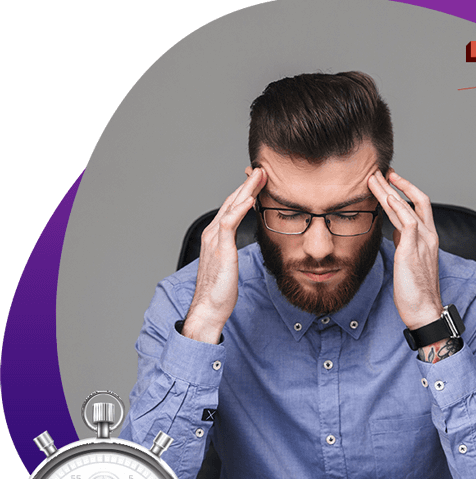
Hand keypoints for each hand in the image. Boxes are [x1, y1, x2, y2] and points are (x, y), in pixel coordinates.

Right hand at [182, 167, 267, 343]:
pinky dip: (239, 209)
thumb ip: (233, 250)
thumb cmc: (220, 290)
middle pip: (232, 202)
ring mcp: (215, 240)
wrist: (209, 308)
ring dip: (246, 190)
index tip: (260, 181)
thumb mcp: (230, 264)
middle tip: (262, 170)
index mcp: (215, 237)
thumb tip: (242, 245)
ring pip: (231, 207)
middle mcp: (212, 234)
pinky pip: (229, 224)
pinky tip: (249, 200)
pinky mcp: (220, 249)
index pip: (232, 207)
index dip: (245, 192)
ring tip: (260, 176)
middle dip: (247, 185)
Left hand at [367, 170, 441, 329]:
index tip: (390, 180)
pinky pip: (407, 221)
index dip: (405, 191)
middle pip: (418, 199)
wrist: (424, 312)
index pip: (419, 207)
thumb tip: (395, 231)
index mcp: (428, 239)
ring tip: (374, 178)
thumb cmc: (415, 292)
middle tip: (381, 170)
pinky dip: (396, 207)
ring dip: (390, 190)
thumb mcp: (408, 261)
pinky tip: (385, 197)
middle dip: (399, 183)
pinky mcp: (412, 251)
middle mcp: (429, 237)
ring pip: (408, 206)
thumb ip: (404, 243)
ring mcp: (423, 243)